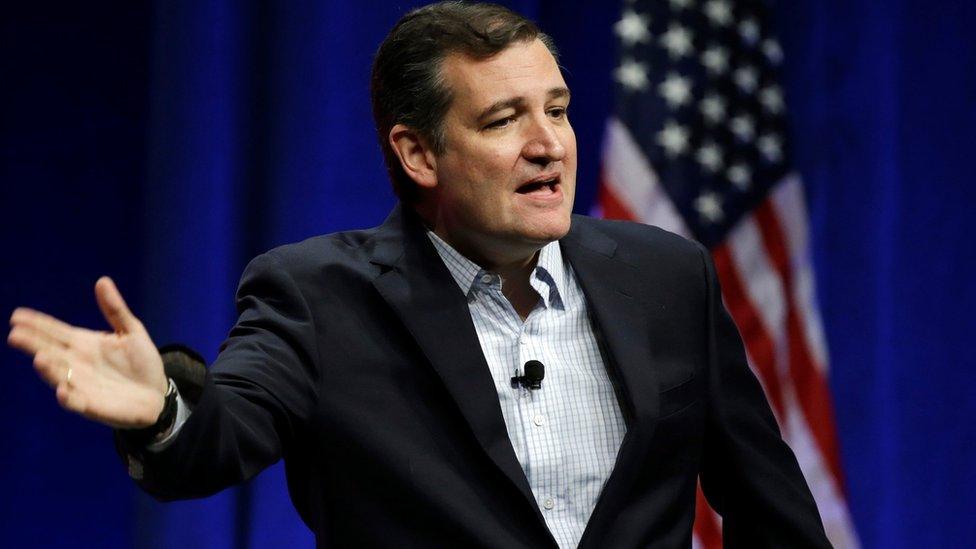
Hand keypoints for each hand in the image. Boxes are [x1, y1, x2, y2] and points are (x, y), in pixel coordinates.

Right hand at [8, 277, 167, 428]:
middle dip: (32, 343)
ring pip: (58, 376)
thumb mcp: (131, 331)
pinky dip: (67, 397)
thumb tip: (102, 280)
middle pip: (49, 351)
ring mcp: (81, 385)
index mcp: (84, 344)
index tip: (17, 315)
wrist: (156, 393)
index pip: (55, 331)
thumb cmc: (141, 361)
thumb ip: (115, 309)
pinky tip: (62, 390)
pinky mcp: (91, 405)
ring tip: (39, 358)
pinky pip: (75, 402)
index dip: (37, 324)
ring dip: (48, 369)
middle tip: (15, 334)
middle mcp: (76, 363)